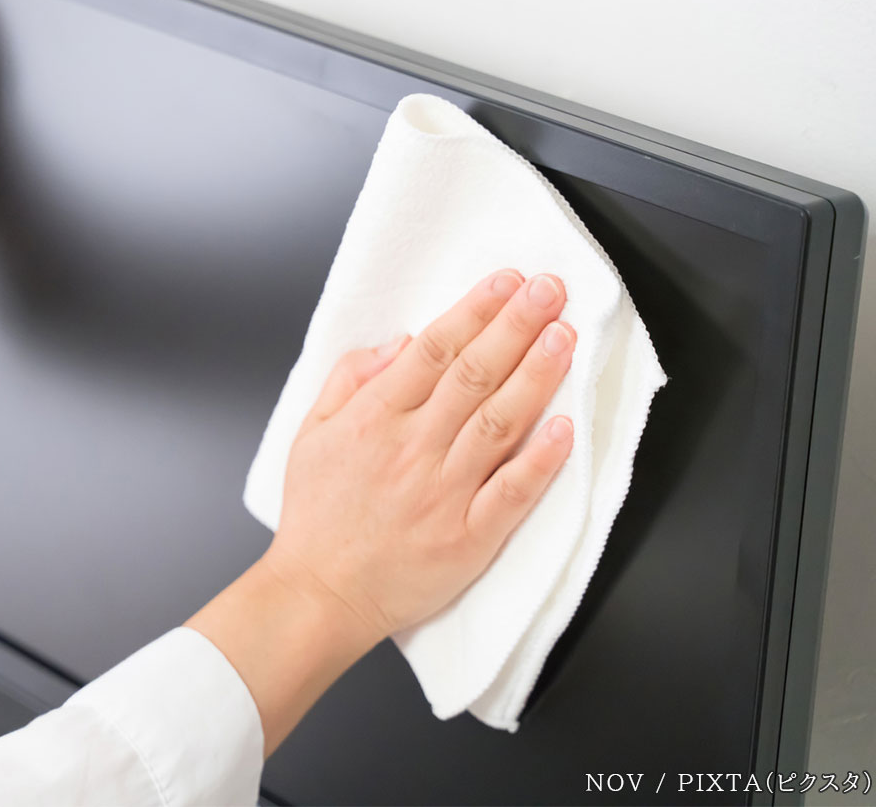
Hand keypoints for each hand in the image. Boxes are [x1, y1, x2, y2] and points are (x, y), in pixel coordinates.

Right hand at [187, 270, 575, 752]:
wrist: (320, 593)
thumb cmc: (317, 516)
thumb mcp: (310, 433)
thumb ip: (349, 380)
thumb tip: (399, 343)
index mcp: (374, 420)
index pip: (434, 351)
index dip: (475, 311)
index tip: (506, 282)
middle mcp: (413, 449)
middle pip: (474, 374)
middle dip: (517, 325)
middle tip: (550, 291)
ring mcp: (444, 493)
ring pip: (500, 422)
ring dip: (536, 375)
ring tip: (564, 337)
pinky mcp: (469, 537)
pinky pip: (512, 492)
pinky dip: (541, 459)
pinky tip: (566, 427)